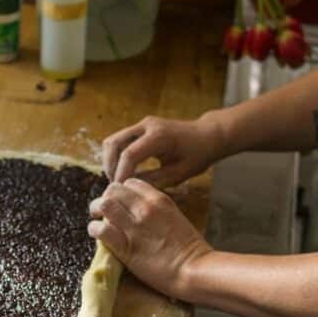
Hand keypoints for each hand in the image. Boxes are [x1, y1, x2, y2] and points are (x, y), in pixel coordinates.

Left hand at [88, 179, 211, 298]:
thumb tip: (137, 208)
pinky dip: (94, 230)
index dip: (121, 192)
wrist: (194, 270)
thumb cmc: (189, 248)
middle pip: (113, 190)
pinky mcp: (126, 247)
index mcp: (159, 199)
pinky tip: (97, 234)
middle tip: (104, 211)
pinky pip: (101, 230)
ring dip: (97, 211)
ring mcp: (135, 227)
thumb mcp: (175, 216)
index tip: (120, 202)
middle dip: (105, 198)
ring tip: (98, 220)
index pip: (130, 183)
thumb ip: (156, 209)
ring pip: (104, 205)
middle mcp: (145, 208)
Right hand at [101, 115, 225, 185]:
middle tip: (115, 186)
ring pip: (112, 141)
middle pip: (114, 144)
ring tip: (117, 179)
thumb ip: (154, 180)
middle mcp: (146, 125)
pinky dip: (115, 156)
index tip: (119, 191)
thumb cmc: (198, 155)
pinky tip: (122, 171)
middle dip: (110, 167)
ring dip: (110, 161)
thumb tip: (130, 188)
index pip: (129, 155)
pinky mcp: (139, 128)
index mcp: (159, 136)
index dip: (121, 174)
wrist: (207, 135)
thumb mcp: (180, 173)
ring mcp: (141, 124)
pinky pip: (118, 141)